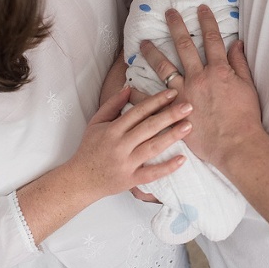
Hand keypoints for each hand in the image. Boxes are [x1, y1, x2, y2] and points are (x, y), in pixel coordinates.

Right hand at [67, 86, 192, 200]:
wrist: (79, 180)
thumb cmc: (90, 149)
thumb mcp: (96, 123)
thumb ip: (112, 105)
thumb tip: (129, 87)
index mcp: (112, 130)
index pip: (138, 112)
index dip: (156, 101)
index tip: (173, 92)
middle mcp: (119, 145)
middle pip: (148, 127)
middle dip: (170, 115)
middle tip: (189, 106)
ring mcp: (125, 163)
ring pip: (152, 148)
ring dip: (172, 136)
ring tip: (189, 126)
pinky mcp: (130, 180)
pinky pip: (151, 174)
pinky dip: (167, 167)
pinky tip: (182, 159)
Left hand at [140, 6, 263, 169]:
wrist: (236, 143)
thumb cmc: (245, 117)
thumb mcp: (248, 86)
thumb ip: (240, 63)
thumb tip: (236, 43)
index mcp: (220, 70)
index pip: (212, 39)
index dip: (207, 22)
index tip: (201, 9)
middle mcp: (199, 77)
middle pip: (185, 46)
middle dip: (176, 27)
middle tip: (168, 13)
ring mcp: (184, 93)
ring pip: (164, 67)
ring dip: (152, 53)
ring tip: (142, 43)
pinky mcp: (174, 111)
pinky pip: (152, 100)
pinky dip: (140, 92)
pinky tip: (131, 84)